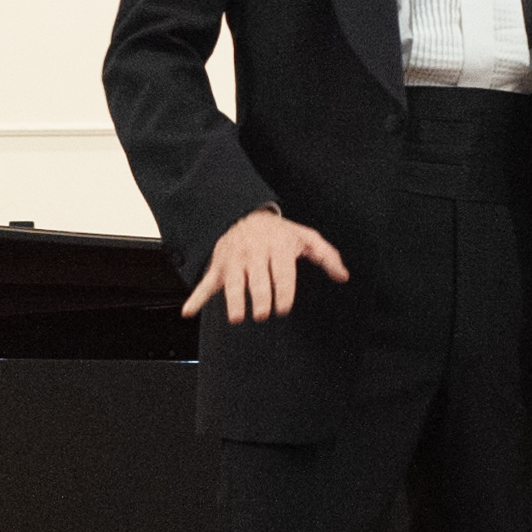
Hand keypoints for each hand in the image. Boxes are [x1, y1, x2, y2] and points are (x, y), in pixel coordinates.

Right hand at [180, 208, 348, 324]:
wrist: (244, 214)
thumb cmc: (278, 232)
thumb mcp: (305, 237)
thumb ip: (326, 256)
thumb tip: (343, 276)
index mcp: (277, 247)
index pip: (281, 273)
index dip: (283, 292)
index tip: (284, 307)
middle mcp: (254, 253)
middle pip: (256, 280)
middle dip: (259, 298)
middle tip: (262, 314)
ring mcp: (234, 260)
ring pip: (231, 283)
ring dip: (233, 301)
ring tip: (236, 318)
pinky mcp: (218, 267)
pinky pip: (205, 283)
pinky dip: (196, 298)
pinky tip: (188, 312)